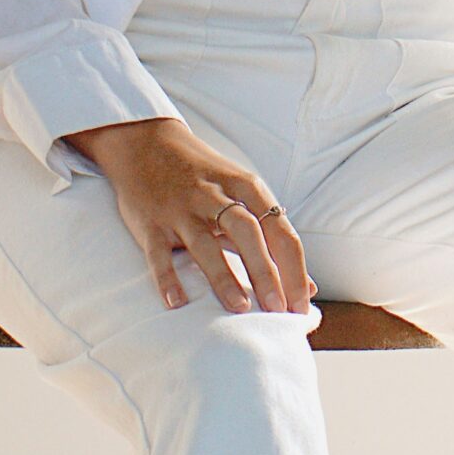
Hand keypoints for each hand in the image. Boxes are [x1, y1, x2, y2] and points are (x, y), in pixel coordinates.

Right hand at [62, 117, 317, 315]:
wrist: (145, 144)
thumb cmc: (204, 178)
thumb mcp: (242, 195)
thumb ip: (271, 239)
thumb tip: (308, 287)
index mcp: (246, 187)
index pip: (280, 230)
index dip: (295, 270)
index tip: (301, 305)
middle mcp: (215, 196)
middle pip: (248, 233)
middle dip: (266, 272)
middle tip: (278, 310)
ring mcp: (181, 209)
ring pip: (205, 243)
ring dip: (224, 276)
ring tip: (240, 308)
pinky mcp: (150, 223)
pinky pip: (158, 253)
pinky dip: (167, 278)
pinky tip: (178, 302)